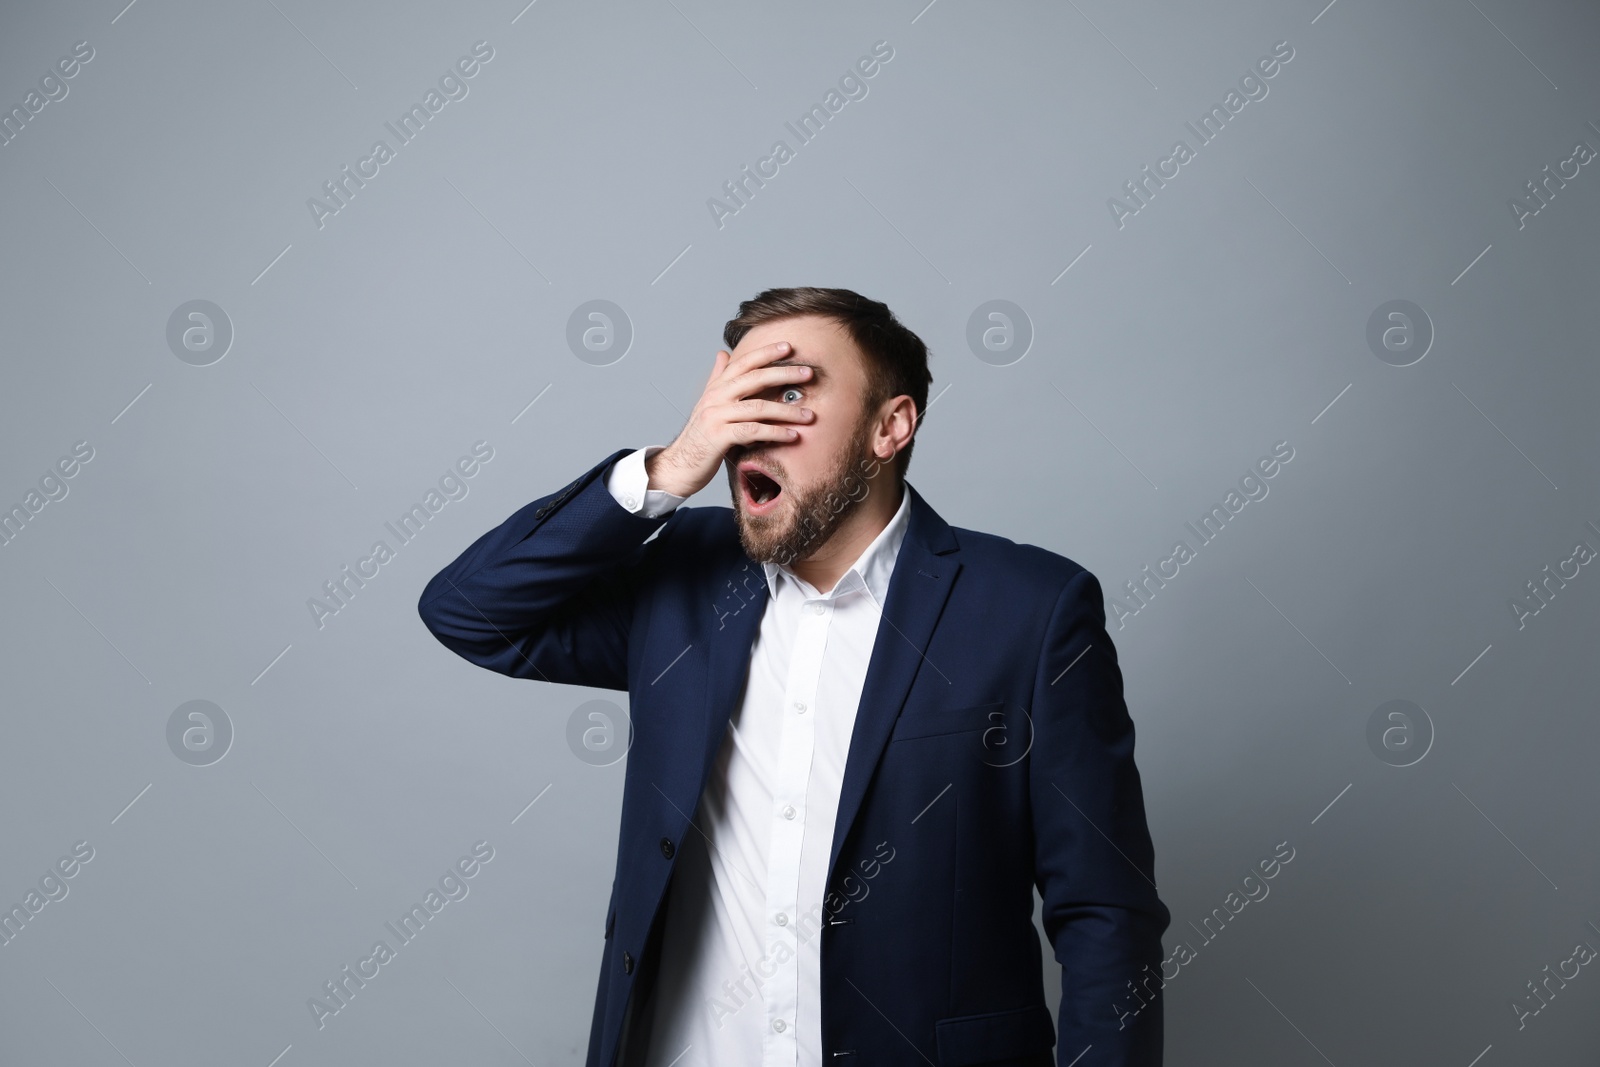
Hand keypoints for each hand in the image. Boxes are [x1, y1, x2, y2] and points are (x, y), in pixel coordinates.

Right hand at [646, 340, 814, 497]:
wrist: (679, 466)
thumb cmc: (699, 436)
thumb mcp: (708, 404)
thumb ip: (717, 379)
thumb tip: (722, 353)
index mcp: (716, 388)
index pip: (743, 363)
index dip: (766, 352)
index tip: (789, 346)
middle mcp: (715, 398)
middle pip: (754, 378)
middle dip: (784, 374)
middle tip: (809, 374)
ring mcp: (716, 416)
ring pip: (758, 407)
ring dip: (787, 411)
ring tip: (809, 415)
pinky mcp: (718, 437)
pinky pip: (753, 431)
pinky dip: (775, 433)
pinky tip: (793, 436)